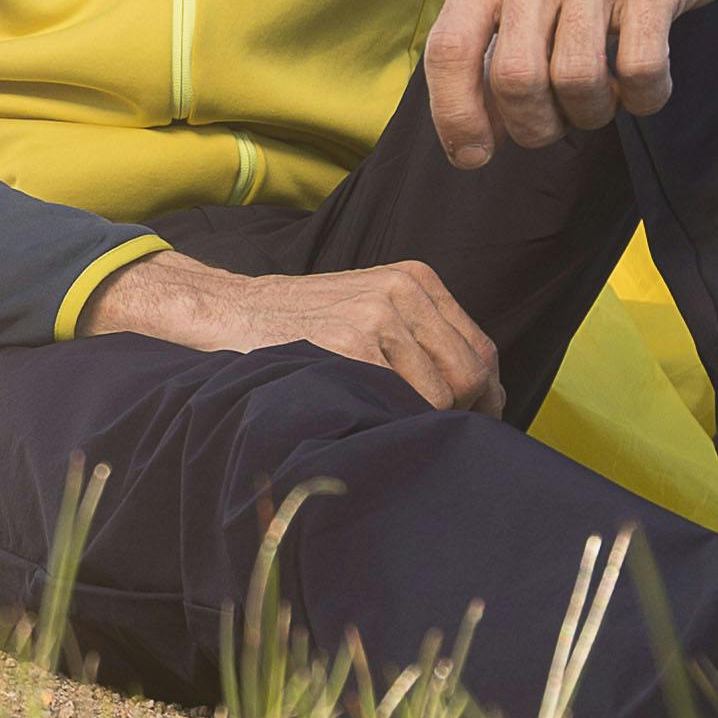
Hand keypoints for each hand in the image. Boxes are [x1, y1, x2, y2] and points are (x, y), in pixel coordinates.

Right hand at [85, 248, 500, 414]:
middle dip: (465, 412)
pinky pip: (403, 402)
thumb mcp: (367, 306)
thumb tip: (474, 390)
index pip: (478, 346)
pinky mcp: (353, 343)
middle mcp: (403, 291)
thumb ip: (417, 335)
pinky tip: (372, 425)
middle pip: (470, 370)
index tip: (476, 421)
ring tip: (398, 430)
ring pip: (441, 393)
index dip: (486, 392)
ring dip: (427, 422)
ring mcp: (378, 316)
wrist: (232, 312)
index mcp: (414, 279)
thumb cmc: (300, 323)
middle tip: (443, 438)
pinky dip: (397, 422)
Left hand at [420, 0, 717, 168]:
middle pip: (514, 78)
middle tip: (558, 123)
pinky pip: (640, 69)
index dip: (455, 116)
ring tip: (604, 98)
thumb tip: (472, 145)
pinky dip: (644, 98)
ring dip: (592, 113)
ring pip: (577, 78)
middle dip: (535, 125)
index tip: (474, 157)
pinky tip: (645, 87)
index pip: (448, 49)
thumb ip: (492, 58)